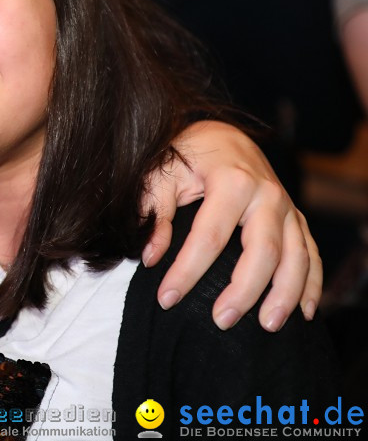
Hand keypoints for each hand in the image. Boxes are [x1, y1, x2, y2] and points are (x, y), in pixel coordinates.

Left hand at [142, 121, 319, 331]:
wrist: (222, 136)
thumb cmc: (185, 157)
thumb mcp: (160, 175)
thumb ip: (154, 213)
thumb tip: (151, 256)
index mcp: (231, 181)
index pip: (209, 236)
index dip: (187, 271)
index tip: (167, 299)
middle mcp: (267, 195)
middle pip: (263, 251)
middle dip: (244, 291)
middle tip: (222, 321)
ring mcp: (287, 207)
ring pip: (296, 257)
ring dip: (285, 294)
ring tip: (269, 327)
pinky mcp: (297, 218)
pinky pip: (311, 254)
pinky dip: (311, 284)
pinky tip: (304, 312)